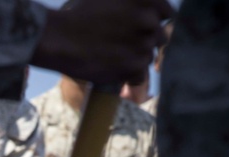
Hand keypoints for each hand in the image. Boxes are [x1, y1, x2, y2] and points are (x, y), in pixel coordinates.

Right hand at [33, 0, 174, 84]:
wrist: (60, 38)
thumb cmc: (81, 15)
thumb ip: (135, 4)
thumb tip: (153, 16)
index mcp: (147, 0)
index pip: (167, 14)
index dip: (155, 22)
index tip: (143, 29)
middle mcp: (149, 21)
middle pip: (159, 37)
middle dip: (143, 42)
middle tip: (121, 44)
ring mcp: (143, 44)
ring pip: (149, 57)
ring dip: (134, 59)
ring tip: (112, 55)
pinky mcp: (133, 66)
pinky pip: (140, 76)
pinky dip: (128, 76)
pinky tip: (111, 68)